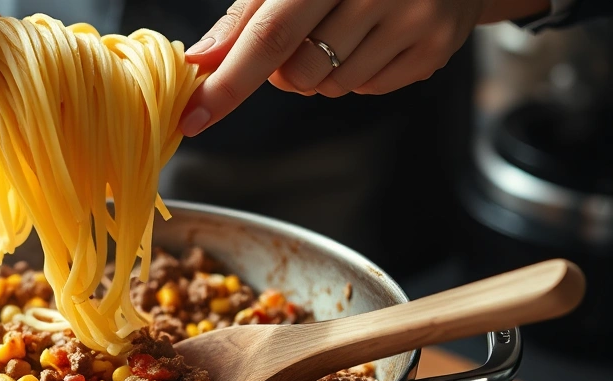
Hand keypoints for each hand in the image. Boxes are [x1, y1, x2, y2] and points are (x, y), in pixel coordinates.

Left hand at [178, 0, 548, 135]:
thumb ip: (245, 18)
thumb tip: (200, 61)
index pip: (269, 35)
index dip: (229, 82)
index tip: (193, 117)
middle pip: (297, 74)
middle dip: (284, 71)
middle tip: (306, 38)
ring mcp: (412, 20)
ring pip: (329, 88)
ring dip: (320, 74)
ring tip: (344, 32)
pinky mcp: (433, 49)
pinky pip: (365, 90)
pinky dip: (356, 74)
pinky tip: (372, 40)